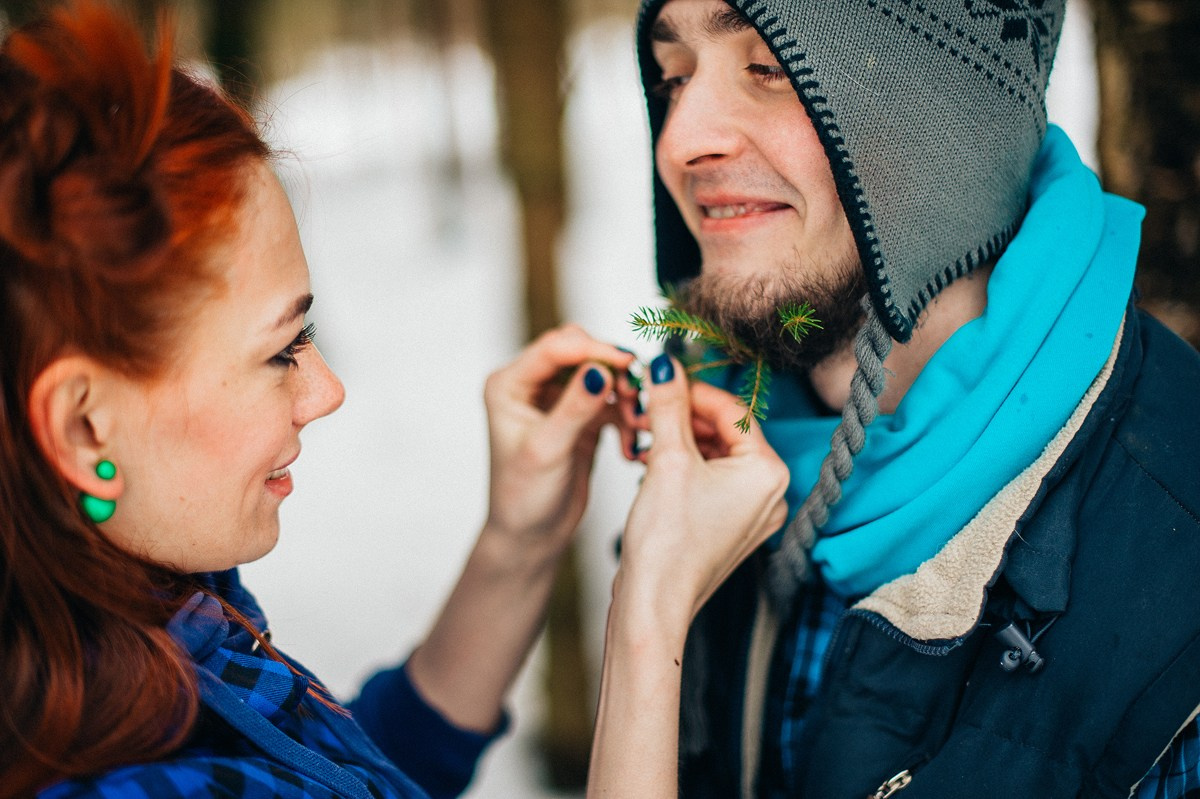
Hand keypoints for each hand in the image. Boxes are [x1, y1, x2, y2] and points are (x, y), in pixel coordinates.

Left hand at [481, 324, 636, 557]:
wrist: (531, 535)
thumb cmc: (523, 497)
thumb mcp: (547, 450)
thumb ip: (574, 408)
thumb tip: (600, 370)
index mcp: (509, 384)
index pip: (555, 348)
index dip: (593, 349)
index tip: (627, 362)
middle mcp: (531, 385)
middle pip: (581, 352)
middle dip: (612, 369)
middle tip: (636, 393)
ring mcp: (558, 399)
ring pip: (601, 374)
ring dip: (624, 393)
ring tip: (637, 422)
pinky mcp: (581, 416)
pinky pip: (612, 400)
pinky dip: (626, 415)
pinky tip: (631, 443)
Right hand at [618, 355, 789, 626]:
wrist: (653, 604)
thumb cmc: (667, 542)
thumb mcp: (667, 459)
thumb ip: (669, 405)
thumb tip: (665, 366)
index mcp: (768, 471)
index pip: (732, 410)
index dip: (692, 391)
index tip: (660, 380)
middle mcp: (771, 493)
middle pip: (725, 432)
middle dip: (683, 417)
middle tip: (646, 406)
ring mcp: (752, 513)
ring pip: (716, 456)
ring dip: (680, 440)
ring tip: (644, 433)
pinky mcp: (730, 526)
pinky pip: (711, 481)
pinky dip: (684, 466)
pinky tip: (651, 462)